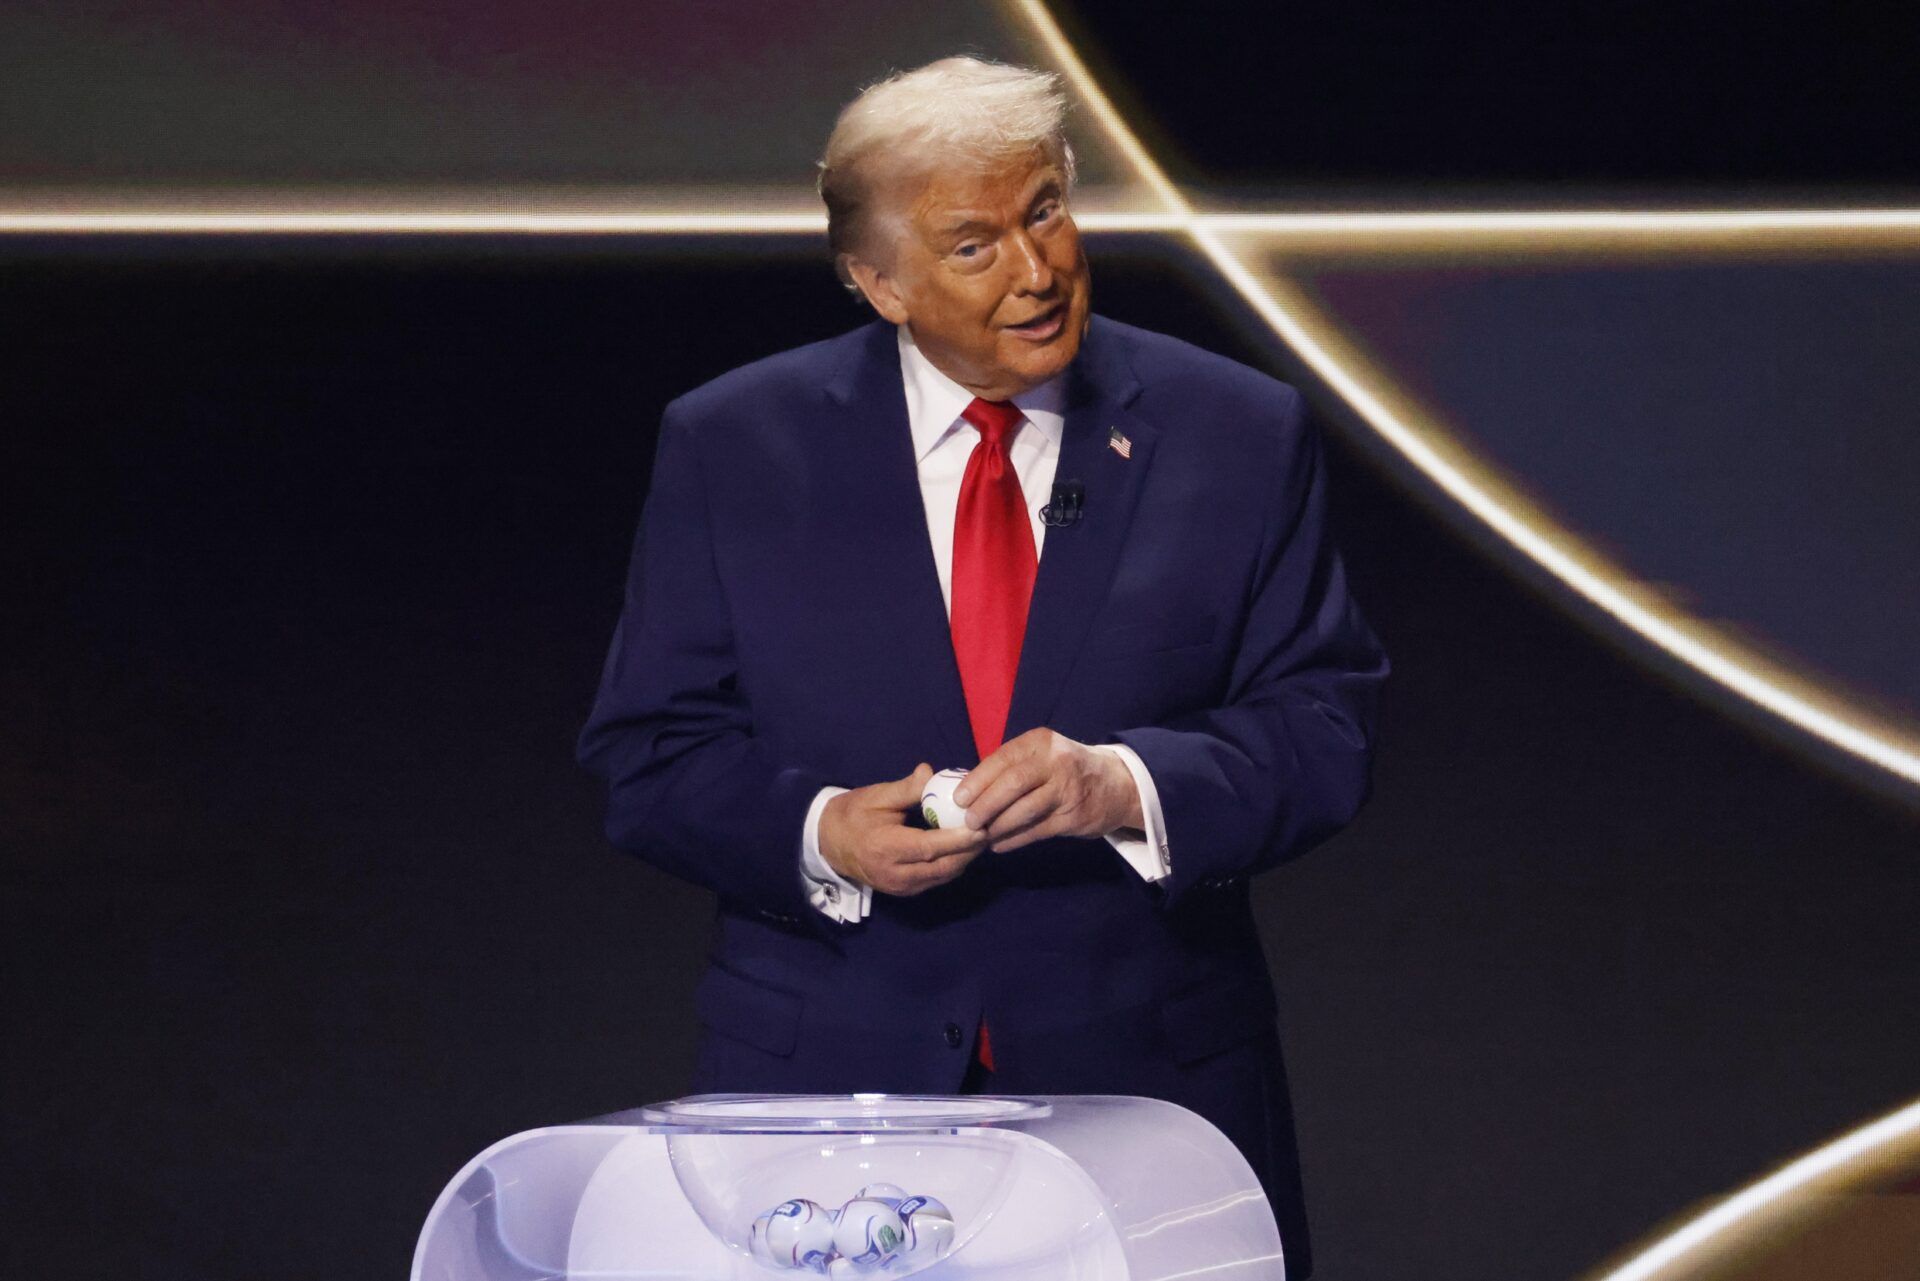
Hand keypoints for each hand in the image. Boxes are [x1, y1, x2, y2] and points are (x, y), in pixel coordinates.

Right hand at [819, 763, 990, 895]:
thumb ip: (906, 788)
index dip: (958, 839)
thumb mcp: (876, 796)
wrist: (828, 844)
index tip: (980, 825)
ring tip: (983, 836)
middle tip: (991, 828)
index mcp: (886, 848)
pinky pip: (936, 879)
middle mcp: (895, 873)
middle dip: (970, 850)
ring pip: (944, 876)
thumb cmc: (853, 815)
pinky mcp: (905, 892)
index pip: (930, 848)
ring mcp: (900, 887)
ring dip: (966, 858)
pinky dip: (953, 864)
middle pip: (943, 866)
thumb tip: (931, 772)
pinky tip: (964, 847)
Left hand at [954, 728, 1143, 851]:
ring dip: (999, 825)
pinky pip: (1038, 830)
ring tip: (981, 835)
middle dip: (986, 804)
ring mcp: (1067, 789)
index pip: (1003, 758)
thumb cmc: (1066, 769)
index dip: (978, 780)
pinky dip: (1015, 839)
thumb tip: (969, 790)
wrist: (1116, 785)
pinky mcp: (1074, 816)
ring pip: (1025, 809)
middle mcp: (1055, 761)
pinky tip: (1000, 845)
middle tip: (968, 821)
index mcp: (1040, 742)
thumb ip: (1012, 767)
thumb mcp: (1043, 755)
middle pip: (1013, 783)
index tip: (959, 798)